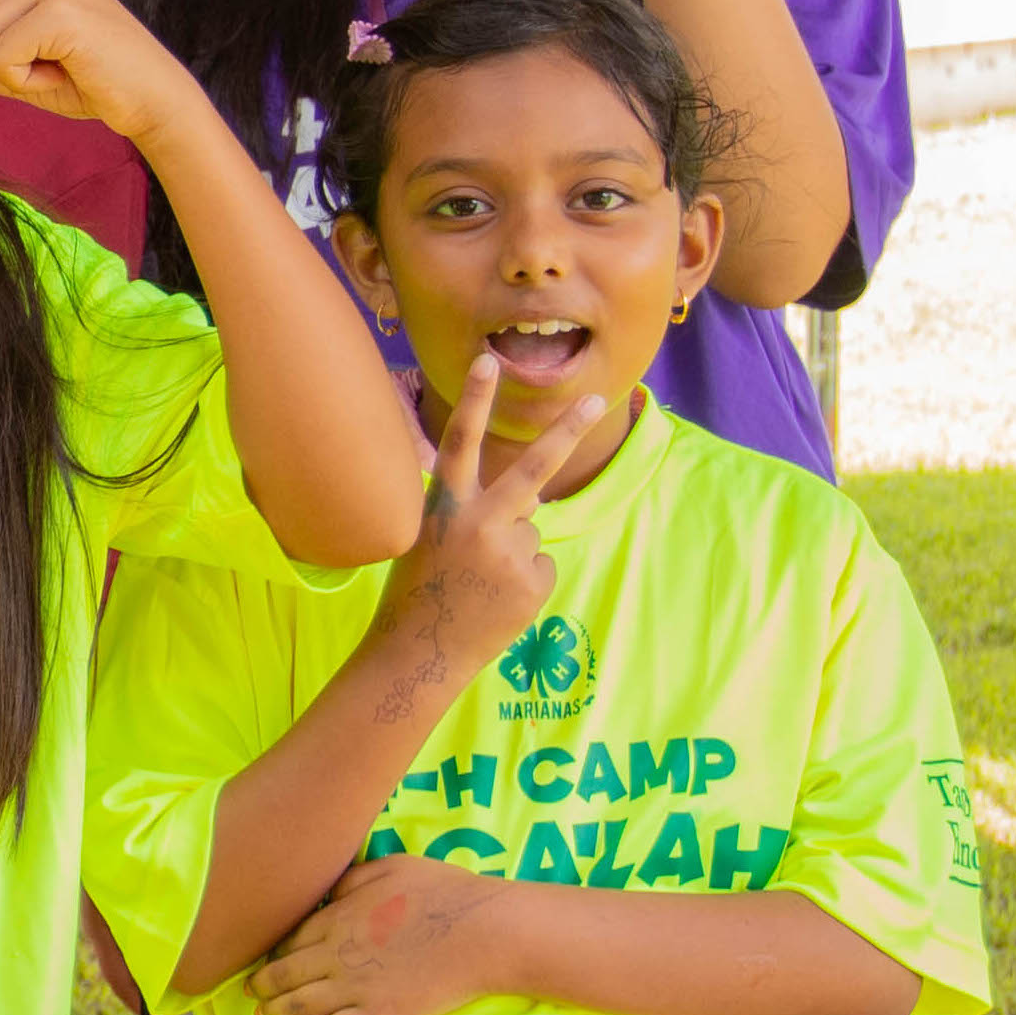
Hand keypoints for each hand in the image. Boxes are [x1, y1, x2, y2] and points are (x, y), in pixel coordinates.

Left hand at [258, 851, 522, 1014]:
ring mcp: (355, 988)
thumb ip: (353, 879)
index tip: (266, 961)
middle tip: (251, 993)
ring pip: (300, 1005)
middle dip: (263, 985)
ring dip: (276, 1013)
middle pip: (285, 974)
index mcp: (338, 918)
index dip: (275, 953)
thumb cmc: (444, 892)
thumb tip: (329, 890)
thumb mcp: (391, 867)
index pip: (291, 940)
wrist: (483, 933)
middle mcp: (336, 955)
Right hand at [368, 348, 606, 686]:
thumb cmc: (418, 592)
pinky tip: (496, 601)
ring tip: (479, 585)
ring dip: (514, 555)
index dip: (473, 401)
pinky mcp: (533, 583)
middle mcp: (480, 523)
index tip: (488, 361)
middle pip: (533, 470)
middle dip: (566, 432)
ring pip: (531, 534)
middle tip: (597, 401)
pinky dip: (524, 583)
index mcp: (444, 507)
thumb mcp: (430, 540)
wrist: (419, 653)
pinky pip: (541, 567)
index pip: (459, 444)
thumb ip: (478, 514)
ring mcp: (510, 554)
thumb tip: (533, 506)